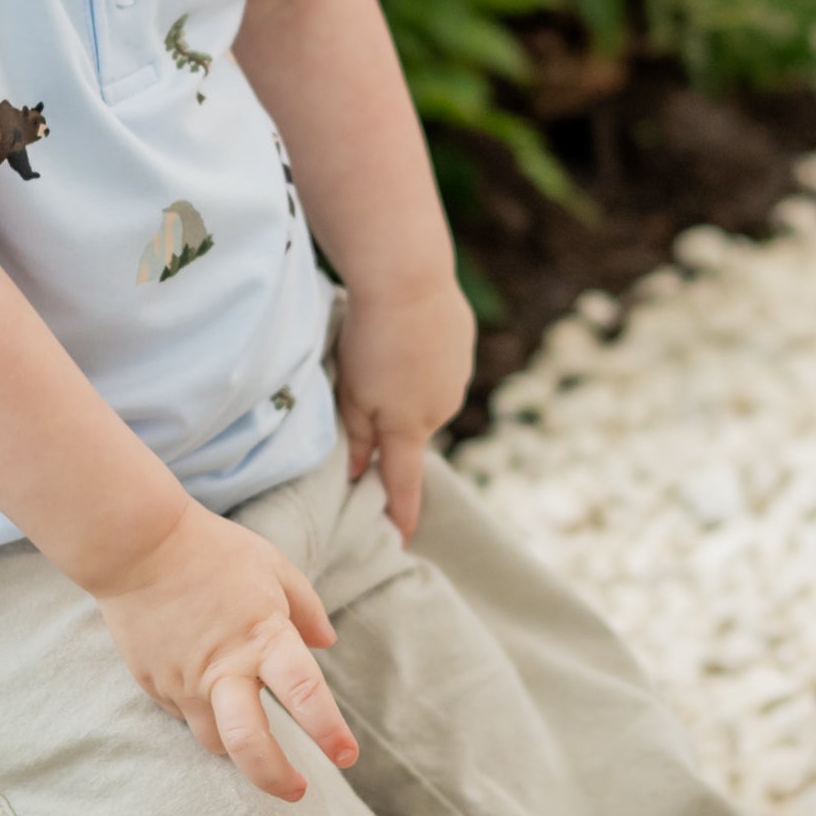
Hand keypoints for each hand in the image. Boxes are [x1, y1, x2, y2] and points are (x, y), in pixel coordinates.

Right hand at [91, 502, 358, 801]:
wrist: (133, 544)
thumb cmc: (209, 549)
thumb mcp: (271, 565)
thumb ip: (305, 607)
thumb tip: (327, 642)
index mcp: (261, 637)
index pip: (304, 693)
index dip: (329, 730)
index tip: (347, 756)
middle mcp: (223, 669)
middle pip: (249, 744)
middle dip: (276, 777)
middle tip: (296, 790)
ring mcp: (183, 681)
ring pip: (213, 740)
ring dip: (236, 745)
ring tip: (250, 736)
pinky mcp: (152, 683)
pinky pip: (182, 713)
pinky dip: (200, 710)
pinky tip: (203, 687)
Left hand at [335, 272, 477, 540]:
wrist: (408, 276)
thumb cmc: (370, 339)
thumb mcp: (351, 393)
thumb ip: (358, 436)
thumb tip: (360, 473)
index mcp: (408, 428)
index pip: (404, 483)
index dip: (403, 512)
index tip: (403, 538)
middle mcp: (441, 408)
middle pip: (411, 429)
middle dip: (392, 420)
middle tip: (363, 384)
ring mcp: (458, 375)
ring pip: (425, 393)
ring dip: (407, 383)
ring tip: (382, 348)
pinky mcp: (464, 343)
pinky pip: (439, 361)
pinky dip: (422, 355)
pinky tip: (406, 330)